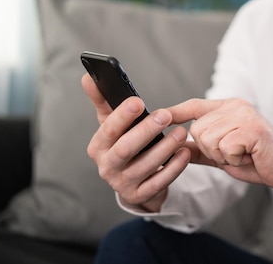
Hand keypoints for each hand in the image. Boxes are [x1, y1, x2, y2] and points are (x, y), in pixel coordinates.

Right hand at [81, 74, 190, 211]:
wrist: (131, 179)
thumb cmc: (122, 142)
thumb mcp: (111, 123)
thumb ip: (102, 99)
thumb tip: (88, 76)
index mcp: (98, 146)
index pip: (108, 130)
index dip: (122, 116)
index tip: (138, 101)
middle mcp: (106, 167)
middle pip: (125, 149)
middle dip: (145, 131)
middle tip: (165, 115)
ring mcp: (122, 184)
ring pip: (145, 166)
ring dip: (165, 148)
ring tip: (181, 132)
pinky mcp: (140, 195)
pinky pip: (159, 182)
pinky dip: (174, 168)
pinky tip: (185, 152)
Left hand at [167, 98, 272, 196]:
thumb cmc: (259, 160)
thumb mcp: (224, 154)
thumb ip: (202, 149)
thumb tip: (175, 147)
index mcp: (229, 107)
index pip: (195, 105)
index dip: (176, 111)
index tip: (158, 115)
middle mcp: (235, 106)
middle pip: (197, 129)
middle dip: (210, 150)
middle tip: (233, 153)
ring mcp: (244, 115)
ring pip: (208, 139)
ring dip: (222, 155)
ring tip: (242, 153)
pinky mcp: (252, 128)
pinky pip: (224, 147)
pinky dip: (234, 158)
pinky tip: (249, 155)